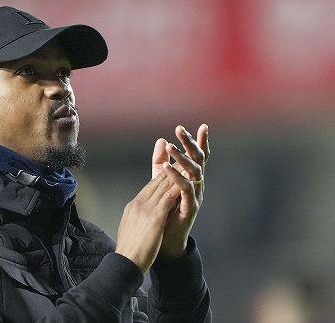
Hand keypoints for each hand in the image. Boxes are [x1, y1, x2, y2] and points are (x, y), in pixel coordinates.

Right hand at [115, 172, 181, 272]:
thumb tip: (139, 217)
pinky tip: (187, 181)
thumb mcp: (130, 229)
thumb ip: (136, 219)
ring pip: (163, 187)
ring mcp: (145, 210)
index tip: (172, 168)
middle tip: (182, 159)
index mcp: (133, 206)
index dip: (162, 176)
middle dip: (170, 170)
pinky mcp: (154, 218)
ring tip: (187, 165)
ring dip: (177, 175)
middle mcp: (138, 204)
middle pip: (156, 182)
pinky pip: (168, 198)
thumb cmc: (128, 251)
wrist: (125, 262)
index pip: (149, 187)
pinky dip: (178, 187)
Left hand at [151, 124, 209, 258]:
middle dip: (191, 143)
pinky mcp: (191, 207)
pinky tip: (166, 167)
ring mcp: (196, 196)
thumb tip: (160, 140)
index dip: (202, 142)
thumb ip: (160, 162)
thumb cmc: (164, 208)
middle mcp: (198, 185)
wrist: (165, 238)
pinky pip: (185, 189)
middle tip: (180, 129)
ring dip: (182, 158)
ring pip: (194, 172)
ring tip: (170, 146)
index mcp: (192, 177)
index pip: (199, 157)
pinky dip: (176, 176)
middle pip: (198, 160)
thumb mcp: (160, 181)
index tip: (204, 126)